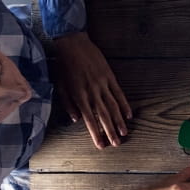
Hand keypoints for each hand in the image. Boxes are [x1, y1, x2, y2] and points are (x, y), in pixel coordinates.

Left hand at [51, 33, 129, 148]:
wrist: (73, 44)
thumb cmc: (64, 65)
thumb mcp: (60, 86)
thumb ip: (68, 104)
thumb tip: (75, 119)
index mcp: (79, 96)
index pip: (89, 119)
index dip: (96, 133)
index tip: (101, 145)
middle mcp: (92, 92)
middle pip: (104, 115)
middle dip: (110, 131)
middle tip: (116, 144)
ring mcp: (103, 84)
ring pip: (113, 106)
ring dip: (119, 121)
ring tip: (124, 133)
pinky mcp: (110, 77)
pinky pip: (119, 93)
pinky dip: (125, 104)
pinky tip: (129, 114)